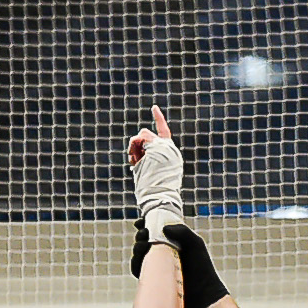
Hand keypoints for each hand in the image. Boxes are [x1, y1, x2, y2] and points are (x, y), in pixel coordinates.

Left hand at [128, 106, 182, 244]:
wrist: (160, 199)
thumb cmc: (156, 198)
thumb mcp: (150, 178)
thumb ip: (147, 165)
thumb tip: (138, 160)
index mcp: (171, 156)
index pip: (164, 132)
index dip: (159, 119)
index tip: (153, 107)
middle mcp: (169, 148)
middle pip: (146, 133)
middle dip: (138, 144)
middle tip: (135, 161)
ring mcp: (163, 145)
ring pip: (141, 134)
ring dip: (135, 148)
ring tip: (137, 164)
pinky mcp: (156, 145)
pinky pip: (139, 139)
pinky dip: (135, 149)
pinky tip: (137, 160)